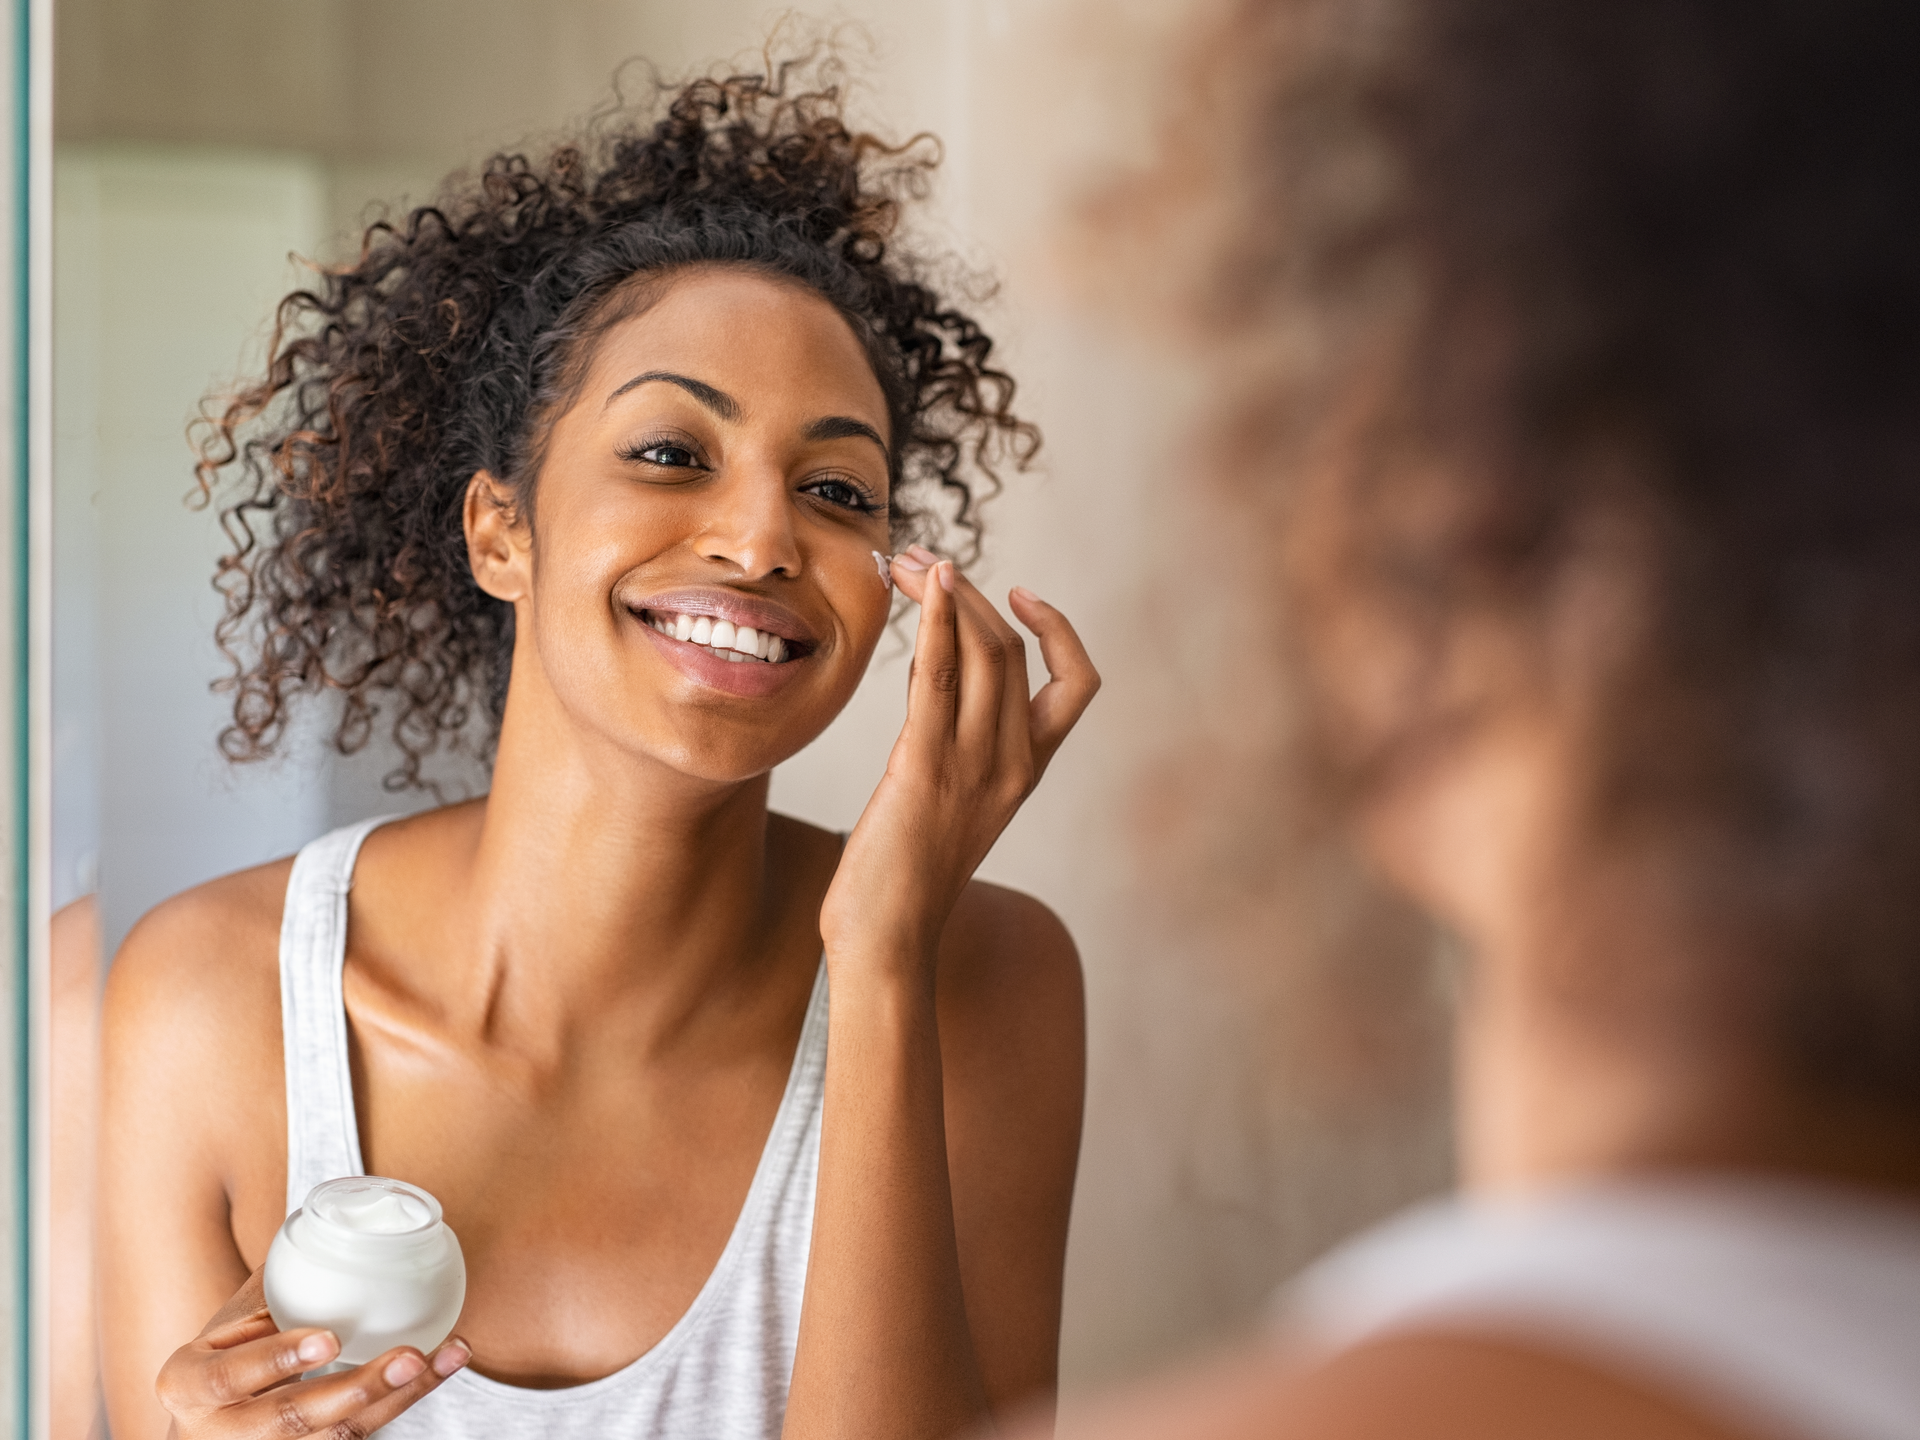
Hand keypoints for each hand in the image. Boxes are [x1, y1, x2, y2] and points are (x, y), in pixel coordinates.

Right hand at [155, 1266, 468, 1438]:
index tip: (330, 1339)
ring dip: (399, 1397)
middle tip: (409, 1356)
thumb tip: (333, 1223)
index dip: (279, 1359)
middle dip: (357, 1388)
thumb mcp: (225, 1325)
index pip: (230, 1376)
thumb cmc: (223, 1358)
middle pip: (294, 1417)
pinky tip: (437, 1372)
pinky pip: (354, 1439)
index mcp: (189, 1385)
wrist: (205, 1425)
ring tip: (446, 1358)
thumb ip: (272, 1290)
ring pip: (336, 1436)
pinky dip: (401, 1403)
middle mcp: (219, 1432)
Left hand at [819, 547, 1098, 977]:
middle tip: (923, 558)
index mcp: (1028, 771)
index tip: (1016, 593)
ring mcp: (975, 765)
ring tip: (908, 560)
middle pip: (1013, 649)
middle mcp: (1013, 763)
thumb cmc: (904, 879)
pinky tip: (921, 588)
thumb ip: (956, 747)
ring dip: (946, 593)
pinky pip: (938, 677)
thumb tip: (932, 685)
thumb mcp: (949, 804)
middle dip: (971, 591)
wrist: (887, 939)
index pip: (1077, 684)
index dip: (1057, 629)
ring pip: (983, 652)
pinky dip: (934, 621)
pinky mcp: (925, 767)